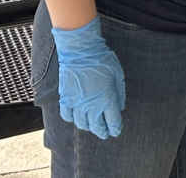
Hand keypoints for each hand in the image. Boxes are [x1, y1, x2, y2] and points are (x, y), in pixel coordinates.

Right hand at [52, 16, 125, 138]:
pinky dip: (72, 119)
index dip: (115, 128)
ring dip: (88, 127)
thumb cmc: (102, 60)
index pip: (112, 120)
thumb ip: (119, 92)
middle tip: (105, 134)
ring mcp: (76, 104)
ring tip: (92, 126)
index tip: (116, 131)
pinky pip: (67, 116)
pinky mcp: (65, 99)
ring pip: (81, 124)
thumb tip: (120, 106)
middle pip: (96, 126)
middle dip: (102, 132)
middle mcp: (91, 105)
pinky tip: (76, 118)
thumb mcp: (118, 74)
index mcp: (106, 99)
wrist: (80, 51)